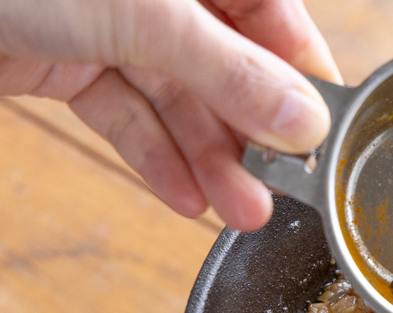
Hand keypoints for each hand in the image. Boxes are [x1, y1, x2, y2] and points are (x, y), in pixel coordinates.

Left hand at [0, 0, 342, 230]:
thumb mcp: (145, 15)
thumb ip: (228, 70)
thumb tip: (304, 119)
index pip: (271, 12)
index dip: (301, 73)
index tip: (327, 133)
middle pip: (227, 63)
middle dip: (254, 131)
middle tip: (285, 188)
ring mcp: (108, 21)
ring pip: (179, 98)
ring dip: (211, 160)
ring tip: (242, 212)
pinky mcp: (65, 59)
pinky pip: (126, 115)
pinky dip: (154, 158)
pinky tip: (187, 199)